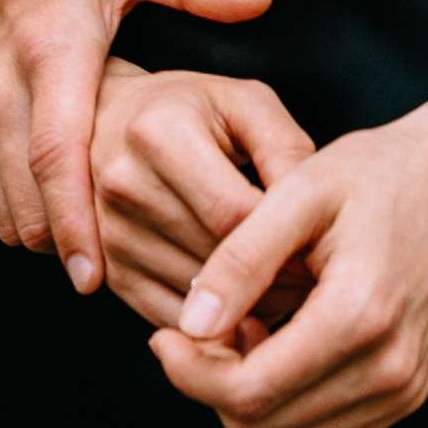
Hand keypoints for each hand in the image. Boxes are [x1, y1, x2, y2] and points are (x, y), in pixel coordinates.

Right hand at [0, 0, 270, 289]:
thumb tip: (260, 1)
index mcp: (51, 54)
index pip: (60, 160)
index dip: (78, 226)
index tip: (96, 276)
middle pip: (28, 202)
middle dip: (70, 245)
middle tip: (119, 267)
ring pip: (0, 210)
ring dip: (41, 233)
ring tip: (89, 240)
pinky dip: (8, 212)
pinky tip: (47, 206)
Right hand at [91, 62, 315, 327]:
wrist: (109, 120)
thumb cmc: (191, 107)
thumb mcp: (245, 103)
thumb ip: (284, 147)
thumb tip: (314, 207)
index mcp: (160, 133)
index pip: (232, 212)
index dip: (282, 240)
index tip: (318, 253)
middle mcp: (124, 185)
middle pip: (211, 258)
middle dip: (270, 279)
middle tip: (312, 286)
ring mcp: (108, 233)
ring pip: (191, 296)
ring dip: (244, 308)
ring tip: (284, 295)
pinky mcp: (108, 269)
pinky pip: (166, 316)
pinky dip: (209, 325)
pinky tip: (243, 309)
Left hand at [150, 111, 427, 427]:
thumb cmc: (379, 172)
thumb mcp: (300, 190)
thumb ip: (240, 260)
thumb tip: (188, 327)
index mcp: (359, 317)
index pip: (247, 393)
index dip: (188, 373)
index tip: (164, 334)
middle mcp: (389, 369)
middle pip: (262, 427)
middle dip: (214, 384)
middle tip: (206, 324)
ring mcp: (404, 389)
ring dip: (251, 398)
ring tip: (248, 326)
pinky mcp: (408, 393)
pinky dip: (289, 402)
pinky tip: (283, 341)